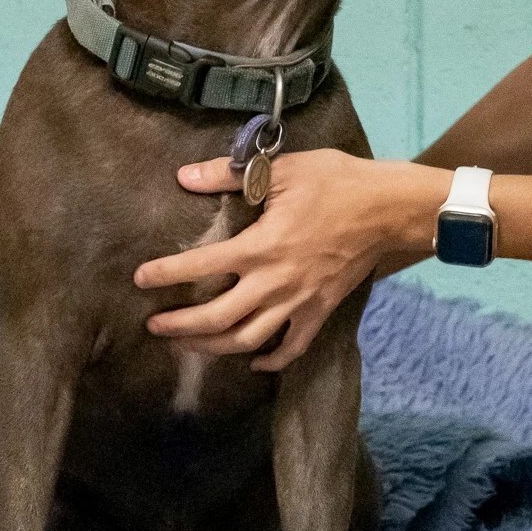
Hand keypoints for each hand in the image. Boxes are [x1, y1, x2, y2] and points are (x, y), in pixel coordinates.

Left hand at [134, 150, 446, 371]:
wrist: (390, 208)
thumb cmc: (338, 182)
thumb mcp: (284, 169)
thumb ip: (230, 175)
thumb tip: (185, 176)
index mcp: (261, 246)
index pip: (201, 266)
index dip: (166, 274)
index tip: (141, 278)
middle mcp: (275, 282)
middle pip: (217, 319)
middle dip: (179, 327)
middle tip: (154, 326)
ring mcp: (299, 302)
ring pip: (247, 341)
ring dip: (211, 348)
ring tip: (187, 345)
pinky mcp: (320, 311)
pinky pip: (291, 347)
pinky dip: (269, 360)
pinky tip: (252, 362)